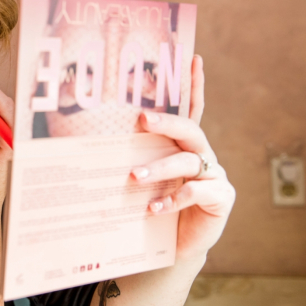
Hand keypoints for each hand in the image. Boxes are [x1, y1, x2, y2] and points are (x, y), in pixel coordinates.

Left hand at [130, 55, 235, 260]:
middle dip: (166, 122)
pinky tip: (154, 208)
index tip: (193, 58)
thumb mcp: (141, 180)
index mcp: (184, 146)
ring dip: (160, 168)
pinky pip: (198, 192)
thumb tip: (85, 142)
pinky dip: (174, 199)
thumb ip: (129, 159)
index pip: (191, 110)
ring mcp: (215, 176)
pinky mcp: (221, 198)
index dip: (194, 85)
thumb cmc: (153, 206)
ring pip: (187, 162)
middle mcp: (202, 155)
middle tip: (142, 119)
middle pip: (189, 130)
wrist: (173, 248)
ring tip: (135, 176)